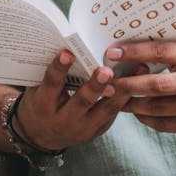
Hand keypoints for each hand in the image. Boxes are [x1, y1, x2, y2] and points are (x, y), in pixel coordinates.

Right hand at [14, 49, 129, 150]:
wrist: (42, 135)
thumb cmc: (41, 101)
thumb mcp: (38, 88)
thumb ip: (50, 70)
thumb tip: (68, 41)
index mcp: (44, 106)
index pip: (52, 84)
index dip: (59, 68)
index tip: (68, 52)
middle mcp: (63, 121)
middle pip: (82, 101)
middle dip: (95, 86)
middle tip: (105, 70)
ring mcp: (82, 129)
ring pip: (105, 110)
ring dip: (120, 91)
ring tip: (133, 74)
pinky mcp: (97, 130)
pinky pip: (113, 113)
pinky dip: (125, 97)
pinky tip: (137, 81)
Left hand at [106, 42, 175, 133]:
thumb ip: (174, 52)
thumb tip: (135, 51)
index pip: (161, 52)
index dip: (134, 53)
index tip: (113, 53)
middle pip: (158, 85)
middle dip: (129, 84)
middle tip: (108, 82)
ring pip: (159, 108)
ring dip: (133, 104)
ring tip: (116, 98)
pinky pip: (167, 125)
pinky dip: (147, 119)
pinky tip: (136, 111)